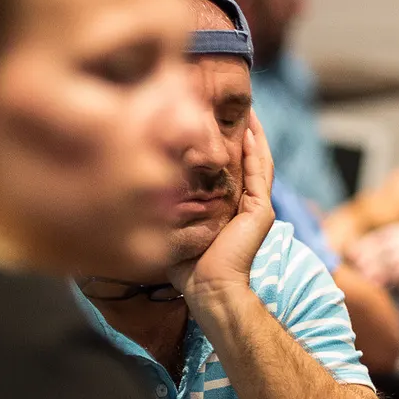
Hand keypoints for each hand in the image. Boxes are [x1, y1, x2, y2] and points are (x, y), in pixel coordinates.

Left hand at [170, 115, 275, 304]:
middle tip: (235, 108)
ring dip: (255, 136)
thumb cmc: (187, 269)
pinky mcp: (260, 211)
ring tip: (247, 111)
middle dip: (244, 135)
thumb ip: (167, 208)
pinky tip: (250, 130)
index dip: (228, 148)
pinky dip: (256, 150)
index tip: (215, 124)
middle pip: (249, 162)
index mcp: (231, 212)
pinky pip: (259, 173)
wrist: (209, 290)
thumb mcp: (174, 229)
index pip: (234, 172)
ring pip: (259, 163)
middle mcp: (248, 208)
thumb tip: (138, 188)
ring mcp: (257, 208)